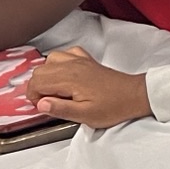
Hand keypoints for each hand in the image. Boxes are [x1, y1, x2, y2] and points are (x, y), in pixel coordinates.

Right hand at [27, 46, 151, 128]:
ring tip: (56, 90)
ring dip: (47, 74)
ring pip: (50, 60)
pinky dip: (61, 62)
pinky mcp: (87, 60)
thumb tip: (41, 104)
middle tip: (49, 102)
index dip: (34, 96)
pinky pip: (67, 53)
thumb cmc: (113, 107)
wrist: (135, 95)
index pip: (37, 82)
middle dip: (38, 87)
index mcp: (69, 79)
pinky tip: (65, 74)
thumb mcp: (85, 115)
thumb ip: (60, 109)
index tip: (43, 106)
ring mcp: (80, 60)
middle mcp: (72, 65)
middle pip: (40, 70)